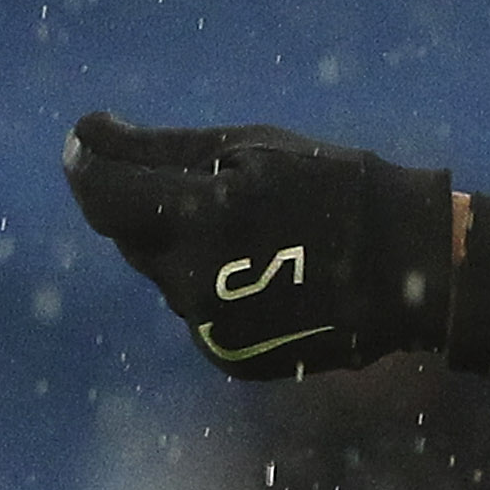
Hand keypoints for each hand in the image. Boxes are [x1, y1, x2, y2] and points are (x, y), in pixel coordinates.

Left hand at [61, 109, 451, 378]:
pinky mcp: (224, 355)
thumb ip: (157, 148)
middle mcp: (192, 282)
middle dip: (142, 197)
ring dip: (177, 237)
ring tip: (244, 218)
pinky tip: (257, 260)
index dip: (84, 160)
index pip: (101, 193)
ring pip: (159, 268)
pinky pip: (190, 304)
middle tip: (194, 171)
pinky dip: (205, 274)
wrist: (405, 269)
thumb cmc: (328, 186)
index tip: (88, 133)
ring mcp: (208, 327)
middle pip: (127, 231)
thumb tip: (83, 137)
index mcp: (200, 217)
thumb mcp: (248, 147)